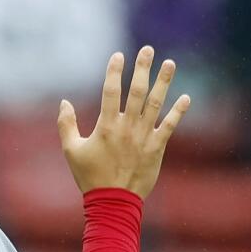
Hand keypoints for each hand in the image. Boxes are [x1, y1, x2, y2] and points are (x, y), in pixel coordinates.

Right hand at [57, 47, 190, 199]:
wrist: (113, 201)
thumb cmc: (89, 176)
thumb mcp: (71, 150)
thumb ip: (66, 125)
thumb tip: (64, 102)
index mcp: (106, 126)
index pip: (111, 92)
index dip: (114, 72)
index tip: (118, 55)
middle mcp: (127, 127)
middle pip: (136, 91)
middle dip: (142, 68)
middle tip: (148, 50)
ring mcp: (144, 137)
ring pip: (156, 104)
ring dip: (164, 82)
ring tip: (170, 63)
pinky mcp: (157, 148)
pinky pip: (170, 126)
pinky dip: (179, 111)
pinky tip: (186, 97)